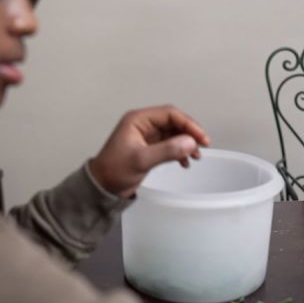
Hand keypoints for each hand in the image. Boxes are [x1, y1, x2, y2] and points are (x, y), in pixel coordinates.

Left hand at [89, 105, 210, 197]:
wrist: (101, 188)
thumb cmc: (113, 171)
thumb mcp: (141, 160)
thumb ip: (166, 151)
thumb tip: (190, 143)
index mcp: (138, 120)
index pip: (170, 114)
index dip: (188, 124)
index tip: (201, 138)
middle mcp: (143, 124)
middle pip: (174, 122)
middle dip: (189, 133)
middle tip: (202, 146)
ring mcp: (146, 136)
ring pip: (174, 133)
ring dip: (186, 143)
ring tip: (195, 156)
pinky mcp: (149, 148)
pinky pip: (170, 144)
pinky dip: (179, 151)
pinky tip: (184, 162)